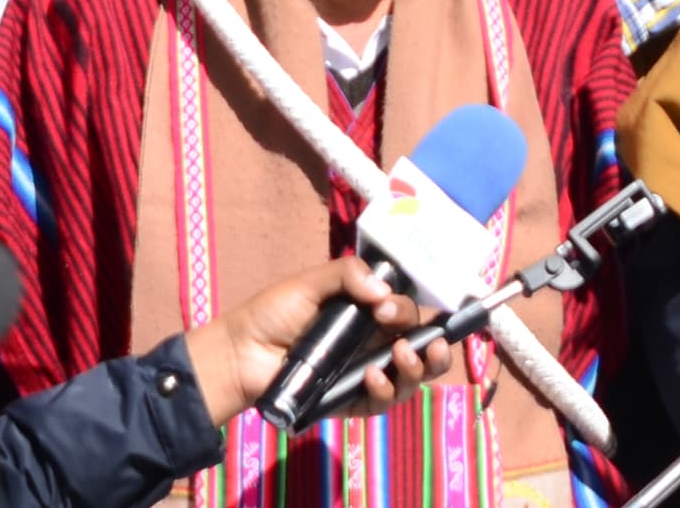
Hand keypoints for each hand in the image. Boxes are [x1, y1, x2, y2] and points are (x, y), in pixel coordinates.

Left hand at [189, 258, 451, 428]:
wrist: (241, 353)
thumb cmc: (273, 313)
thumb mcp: (312, 282)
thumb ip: (348, 274)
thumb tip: (385, 291)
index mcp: (369, 315)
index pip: (408, 314)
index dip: (409, 311)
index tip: (386, 307)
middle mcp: (373, 345)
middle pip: (423, 350)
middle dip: (438, 348)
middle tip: (431, 344)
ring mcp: (365, 376)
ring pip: (411, 380)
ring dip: (417, 369)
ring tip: (400, 357)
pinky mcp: (351, 403)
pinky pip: (382, 404)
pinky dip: (386, 392)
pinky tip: (372, 378)